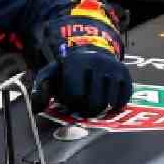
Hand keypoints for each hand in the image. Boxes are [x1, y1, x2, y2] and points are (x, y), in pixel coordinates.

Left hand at [32, 0, 132, 116]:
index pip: (75, 96)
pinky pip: (123, 100)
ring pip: (109, 104)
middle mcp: (97, 62)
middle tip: (81, 107)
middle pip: (94, 103)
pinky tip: (106, 103)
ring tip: (91, 102)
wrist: (90, 53)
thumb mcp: (51, 74)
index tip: (68, 98)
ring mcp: (113, 68)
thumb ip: (41, 89)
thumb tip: (38, 106)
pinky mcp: (125, 74)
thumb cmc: (67, 70)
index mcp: (75, 62)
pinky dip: (115, 107)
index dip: (70, 103)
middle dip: (86, 110)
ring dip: (100, 110)